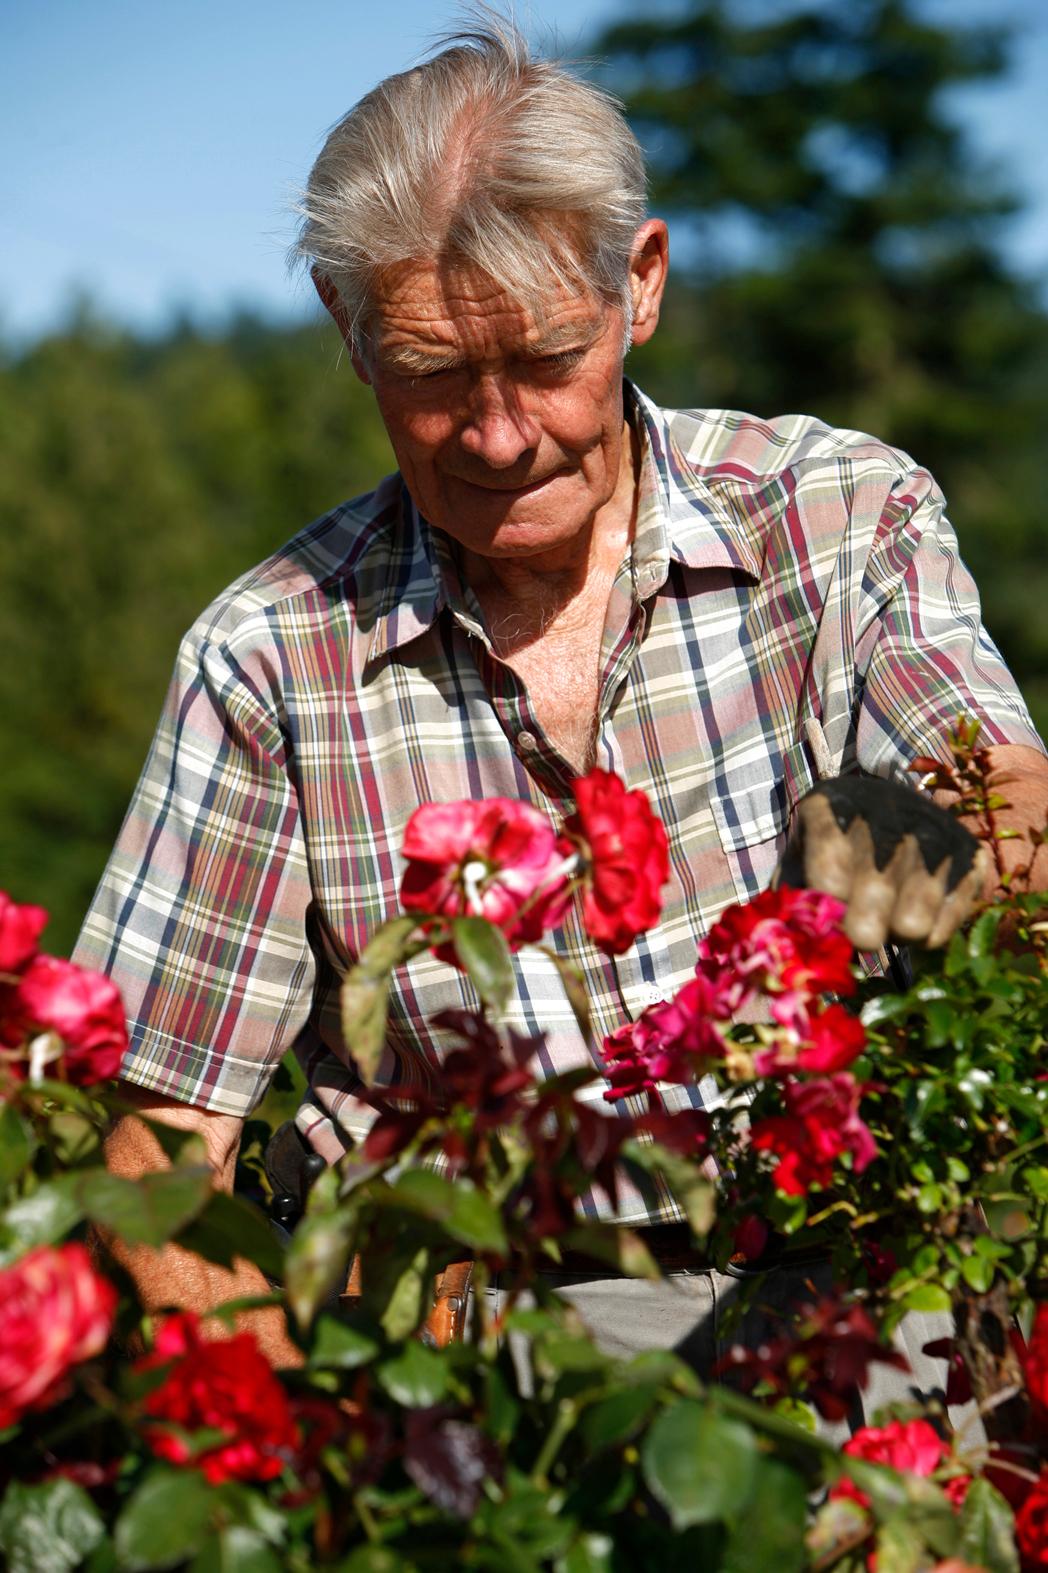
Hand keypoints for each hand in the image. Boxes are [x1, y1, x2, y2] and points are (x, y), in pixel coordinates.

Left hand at [776, 776, 990, 950]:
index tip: (825, 920)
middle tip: (856, 926)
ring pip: (911, 929)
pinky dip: (925, 936)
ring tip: (885, 911)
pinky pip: (943, 931)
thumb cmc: (832, 841)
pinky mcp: (970, 857)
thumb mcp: (799, 855)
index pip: (828, 887)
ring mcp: (934, 833)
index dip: (825, 918)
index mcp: (832, 809)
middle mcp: (887, 815)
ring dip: (894, 935)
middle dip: (859, 935)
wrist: (887, 803)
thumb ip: (789, 899)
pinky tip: (912, 909)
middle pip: (870, 919)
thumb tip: (794, 947)